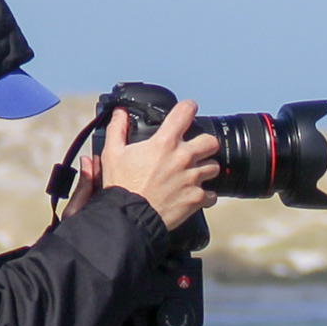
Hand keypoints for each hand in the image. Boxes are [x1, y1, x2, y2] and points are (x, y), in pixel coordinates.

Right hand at [87, 98, 217, 229]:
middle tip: (195, 150)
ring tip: (193, 174)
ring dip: (205, 169)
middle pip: (210, 141)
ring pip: (214, 167)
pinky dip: (205, 195)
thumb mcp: (112, 153)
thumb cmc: (121, 186)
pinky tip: (193, 195)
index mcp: (165, 143)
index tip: (189, 110)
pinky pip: (212, 194)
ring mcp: (192, 178)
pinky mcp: (197, 198)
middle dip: (204, 144)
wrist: (130, 218)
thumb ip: (117, 129)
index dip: (189, 107)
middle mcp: (183, 158)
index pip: (185, 112)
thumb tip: (120, 112)